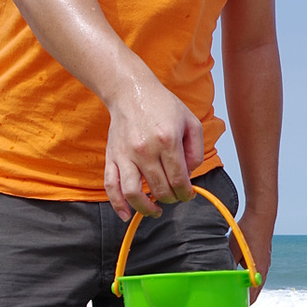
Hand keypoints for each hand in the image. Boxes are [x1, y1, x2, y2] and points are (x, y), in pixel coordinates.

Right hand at [104, 76, 203, 219]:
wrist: (130, 91)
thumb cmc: (161, 105)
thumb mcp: (190, 121)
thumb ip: (196, 150)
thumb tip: (189, 175)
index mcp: (167, 140)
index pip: (179, 179)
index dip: (186, 193)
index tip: (187, 195)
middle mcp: (145, 149)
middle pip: (160, 189)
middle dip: (171, 199)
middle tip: (174, 196)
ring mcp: (126, 154)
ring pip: (134, 193)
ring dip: (146, 208)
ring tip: (155, 211)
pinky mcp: (112, 156)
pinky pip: (111, 185)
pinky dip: (118, 204)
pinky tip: (127, 215)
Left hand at [231, 208, 272, 305]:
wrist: (262, 215)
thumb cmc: (247, 232)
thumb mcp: (232, 250)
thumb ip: (228, 265)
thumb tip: (220, 277)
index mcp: (257, 272)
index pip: (252, 297)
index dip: (243, 306)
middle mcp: (263, 270)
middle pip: (254, 291)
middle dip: (243, 298)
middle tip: (231, 302)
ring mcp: (265, 263)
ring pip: (255, 281)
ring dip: (246, 287)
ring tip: (233, 290)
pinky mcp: (263, 256)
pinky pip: (256, 272)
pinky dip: (248, 277)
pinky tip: (239, 272)